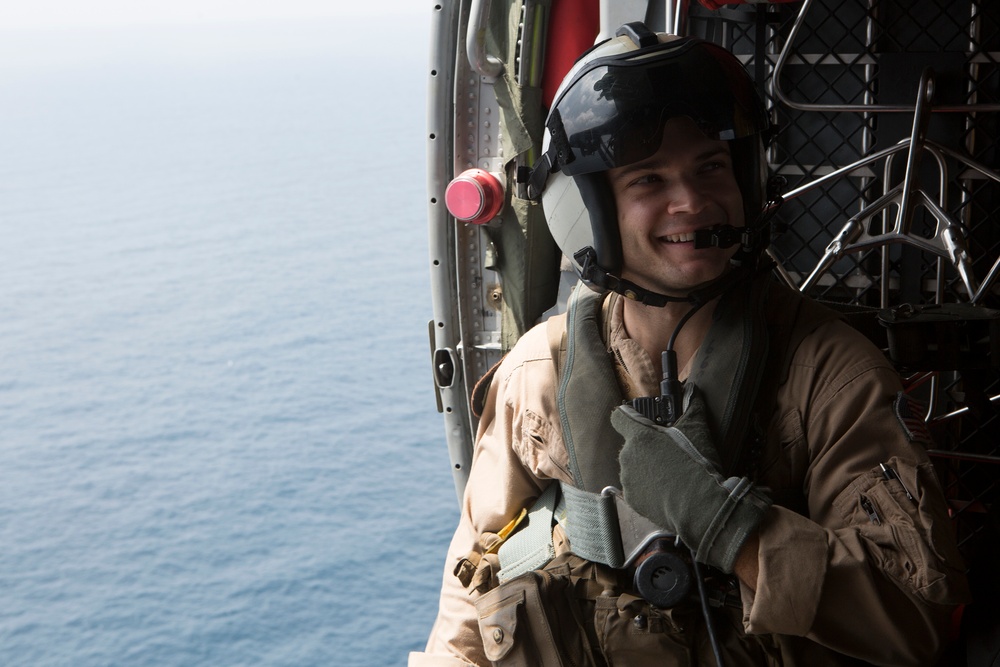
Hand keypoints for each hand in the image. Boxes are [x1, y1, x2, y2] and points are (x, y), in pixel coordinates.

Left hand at [612, 389, 770, 572]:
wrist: (701, 506)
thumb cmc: (697, 464)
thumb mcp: (698, 430)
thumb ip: (692, 406)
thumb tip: (693, 390)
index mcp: (640, 436)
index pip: (618, 417)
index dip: (628, 417)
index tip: (641, 422)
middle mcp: (627, 456)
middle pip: (631, 444)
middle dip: (646, 447)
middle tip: (668, 453)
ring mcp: (627, 479)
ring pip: (633, 466)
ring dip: (646, 467)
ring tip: (669, 474)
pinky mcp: (631, 499)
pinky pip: (636, 487)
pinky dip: (647, 487)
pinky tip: (665, 490)